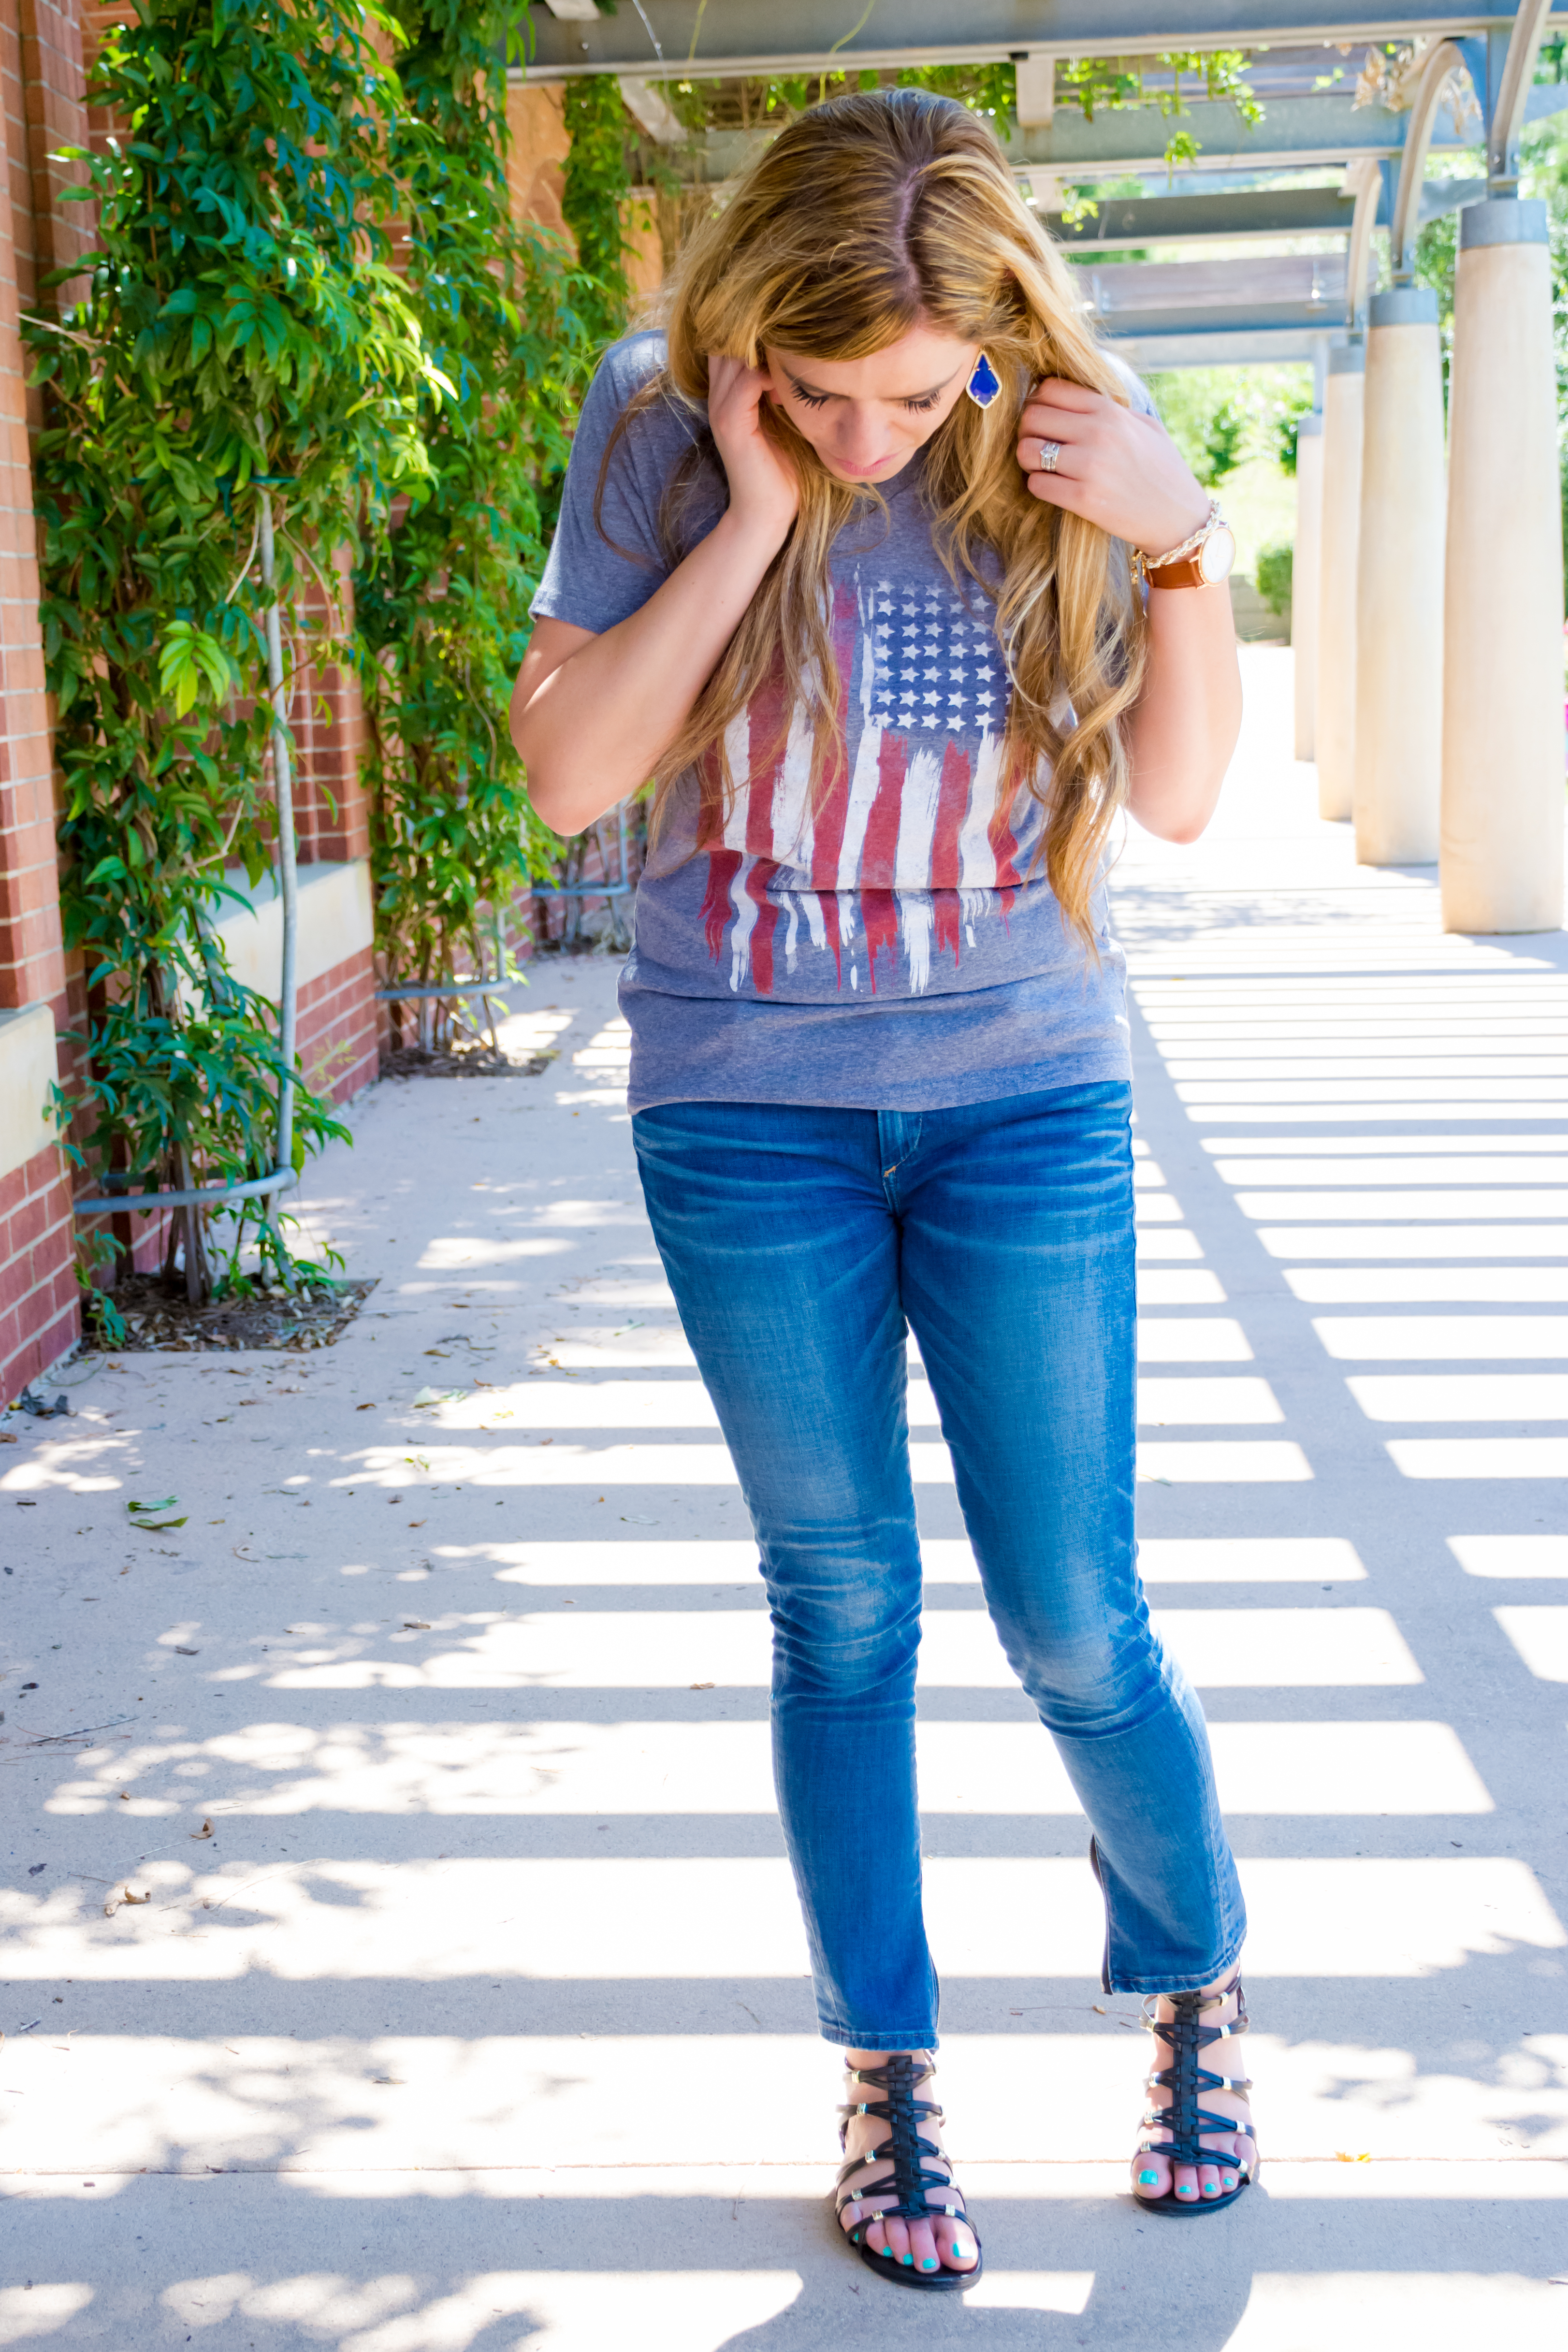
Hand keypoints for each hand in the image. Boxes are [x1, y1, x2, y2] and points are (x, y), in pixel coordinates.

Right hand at [707, 352, 799, 542]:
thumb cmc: (781, 470)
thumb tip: (801, 359)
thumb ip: (779, 390)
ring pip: (736, 356)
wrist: (768, 512)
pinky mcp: (731, 424)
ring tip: (793, 362)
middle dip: (758, 335)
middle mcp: (718, 397)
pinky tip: (788, 389)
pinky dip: (771, 376)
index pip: (731, 343)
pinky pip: (748, 381)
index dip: (754, 332)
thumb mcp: (782, 420)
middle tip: (791, 340)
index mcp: (728, 394)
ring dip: (768, 353)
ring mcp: (721, 410)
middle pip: (729, 342)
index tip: (788, 339)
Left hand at [1016, 378, 1208, 556]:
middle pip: (1032, 417)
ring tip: (1042, 466)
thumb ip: (1110, 409)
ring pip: (1027, 451)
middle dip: (1027, 430)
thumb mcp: (1144, 425)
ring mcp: (1090, 466)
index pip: (1050, 389)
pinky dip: (1038, 485)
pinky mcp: (1083, 499)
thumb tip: (1072, 398)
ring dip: (1028, 460)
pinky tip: (1053, 487)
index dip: (1038, 402)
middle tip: (1037, 444)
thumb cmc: (1162, 469)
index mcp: (1109, 410)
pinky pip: (1037, 484)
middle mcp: (1097, 433)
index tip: (1043, 417)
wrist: (1178, 517)